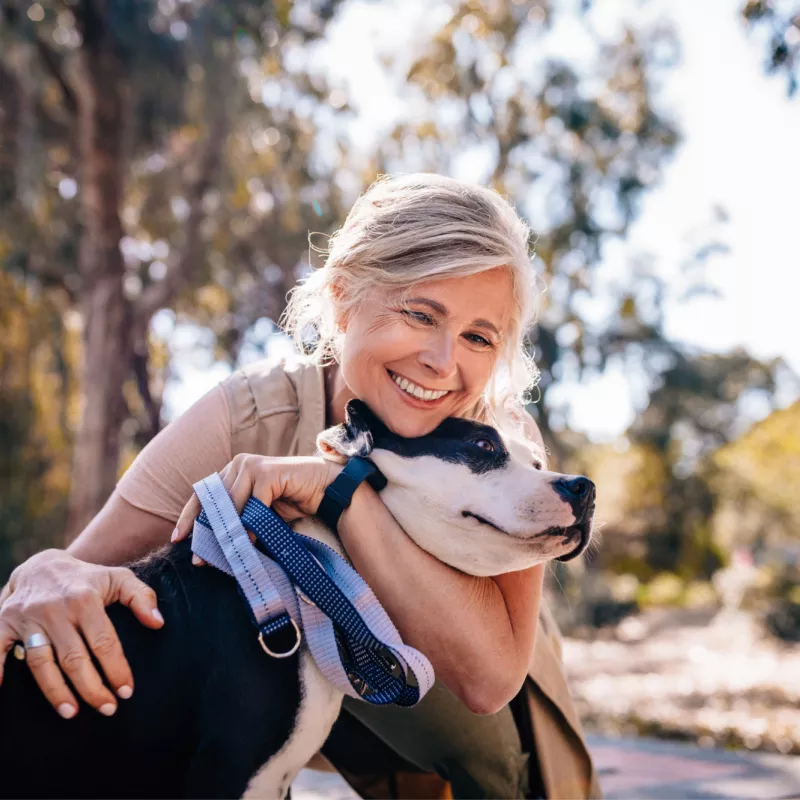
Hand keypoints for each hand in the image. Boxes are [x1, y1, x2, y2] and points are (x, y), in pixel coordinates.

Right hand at [0, 549, 163, 717]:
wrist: (42, 565)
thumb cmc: (87, 578)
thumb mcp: (119, 578)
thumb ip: (142, 597)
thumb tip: (158, 624)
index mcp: (85, 599)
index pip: (103, 641)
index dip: (116, 668)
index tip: (126, 691)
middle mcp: (55, 609)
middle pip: (74, 657)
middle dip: (91, 687)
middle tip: (107, 709)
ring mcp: (27, 617)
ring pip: (40, 661)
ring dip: (55, 690)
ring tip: (71, 712)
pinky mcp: (4, 622)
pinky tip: (2, 690)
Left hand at [173, 455, 341, 550]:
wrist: (324, 489)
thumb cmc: (291, 501)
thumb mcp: (258, 513)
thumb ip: (237, 520)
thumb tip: (210, 547)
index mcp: (232, 470)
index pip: (203, 494)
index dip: (190, 517)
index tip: (178, 539)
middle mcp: (238, 464)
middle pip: (213, 501)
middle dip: (206, 532)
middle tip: (200, 559)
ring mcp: (252, 465)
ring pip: (230, 503)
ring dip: (227, 532)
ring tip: (224, 555)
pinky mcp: (268, 472)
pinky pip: (253, 504)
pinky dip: (250, 525)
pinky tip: (249, 543)